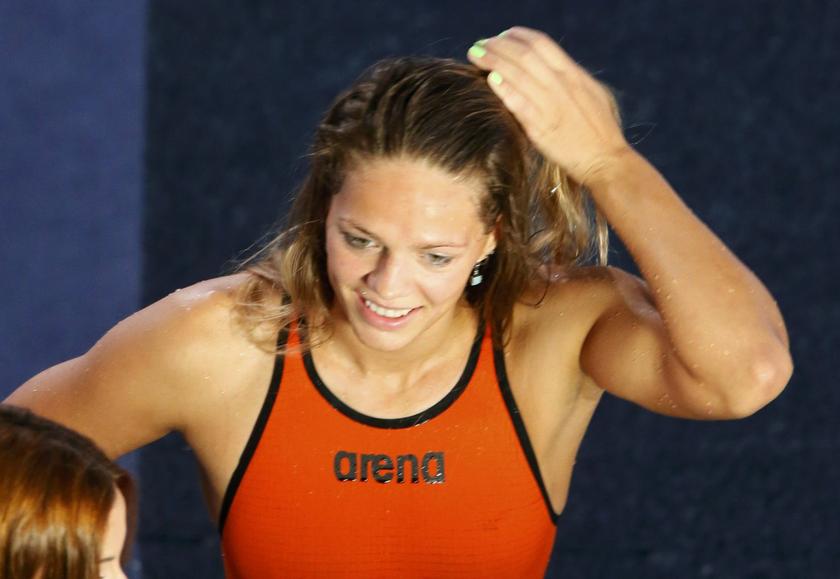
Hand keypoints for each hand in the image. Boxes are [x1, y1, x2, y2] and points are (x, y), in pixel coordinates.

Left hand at [467, 27, 631, 185]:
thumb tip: (548, 65)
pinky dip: (504, 89)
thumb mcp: (590, 93)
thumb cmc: (599, 129)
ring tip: (475, 56)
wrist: (605, 160)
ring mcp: (551, 106)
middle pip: (523, 54)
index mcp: (573, 74)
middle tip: (479, 45)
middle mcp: (562, 85)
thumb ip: (569, 77)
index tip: (500, 36)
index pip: (540, 43)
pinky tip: (490, 80)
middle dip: (497, 45)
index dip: (516, 36)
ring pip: (518, 74)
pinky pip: (520, 104)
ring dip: (492, 61)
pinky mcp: (542, 128)